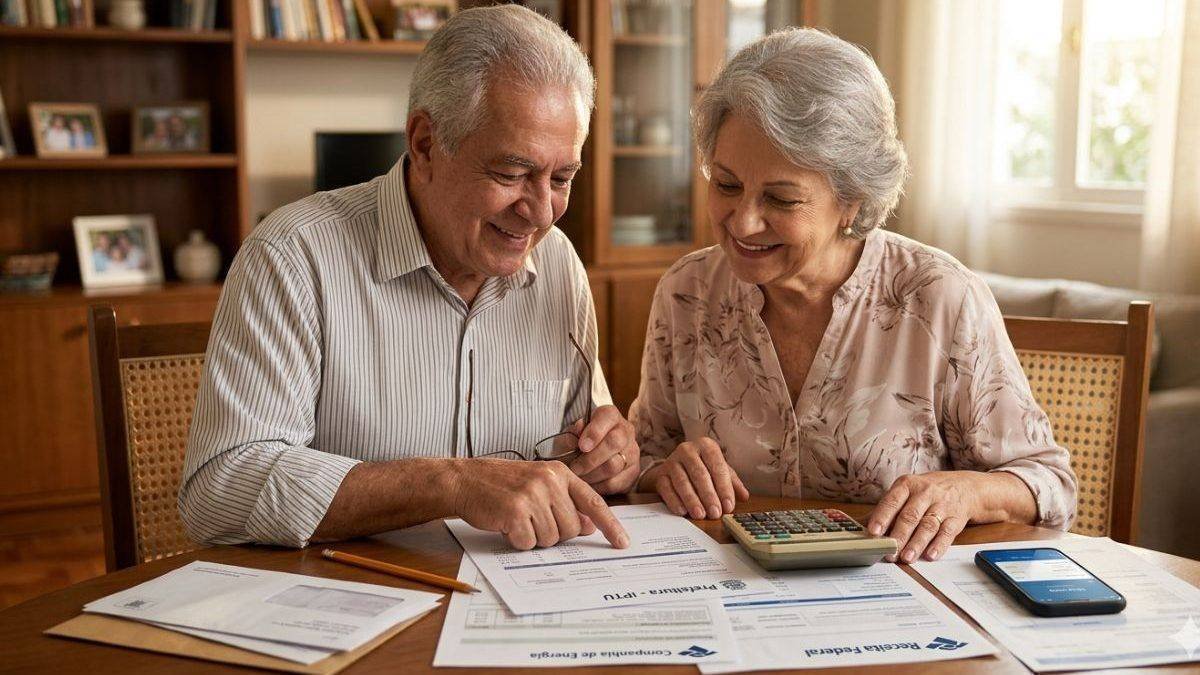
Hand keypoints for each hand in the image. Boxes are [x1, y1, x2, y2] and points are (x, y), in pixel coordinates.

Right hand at [451, 459, 628, 550]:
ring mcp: (533, 495)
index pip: (593, 502)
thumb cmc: (502, 484)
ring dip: (534, 537)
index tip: (623, 542)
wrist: (465, 480)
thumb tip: (589, 525)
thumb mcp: (538, 485)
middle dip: (554, 533)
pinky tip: (507, 524)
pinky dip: (517, 541)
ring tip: (518, 519)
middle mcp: (550, 481)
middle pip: (571, 528)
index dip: (610, 525)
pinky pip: (528, 543)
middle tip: (532, 521)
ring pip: (551, 539)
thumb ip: (565, 502)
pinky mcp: (515, 511)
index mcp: (560, 473)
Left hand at [567, 405, 639, 494]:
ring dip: (592, 474)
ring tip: (579, 477)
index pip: (607, 417)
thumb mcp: (571, 434)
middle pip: (614, 442)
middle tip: (575, 468)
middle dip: (591, 458)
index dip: (594, 432)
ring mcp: (632, 452)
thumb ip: (572, 434)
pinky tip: (589, 484)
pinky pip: (616, 482)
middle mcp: (625, 431)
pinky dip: (598, 486)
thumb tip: (576, 433)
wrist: (592, 455)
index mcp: (610, 416)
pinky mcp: (633, 472)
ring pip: (614, 465)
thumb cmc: (580, 442)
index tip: (581, 446)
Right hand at [643, 437, 749, 519]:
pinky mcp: (660, 474)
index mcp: (706, 446)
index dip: (724, 488)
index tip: (729, 506)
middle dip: (709, 496)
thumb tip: (744, 496)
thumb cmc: (702, 469)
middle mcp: (687, 449)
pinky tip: (682, 511)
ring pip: (682, 482)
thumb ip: (732, 483)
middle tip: (715, 513)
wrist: (674, 467)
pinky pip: (666, 488)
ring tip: (700, 515)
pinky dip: (674, 500)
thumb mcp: (719, 471)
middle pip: (700, 474)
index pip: (717, 467)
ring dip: (692, 500)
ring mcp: (671, 461)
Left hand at [865, 471, 980, 562]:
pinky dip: (939, 545)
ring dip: (916, 544)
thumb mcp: (906, 492)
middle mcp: (925, 492)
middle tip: (889, 552)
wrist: (965, 486)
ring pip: (927, 526)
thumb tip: (858, 525)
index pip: (892, 501)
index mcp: (907, 485)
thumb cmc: (926, 492)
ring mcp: (942, 505)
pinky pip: (947, 533)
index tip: (874, 532)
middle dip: (899, 536)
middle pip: (910, 516)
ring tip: (906, 558)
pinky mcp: (957, 518)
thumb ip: (886, 509)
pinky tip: (930, 555)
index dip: (882, 517)